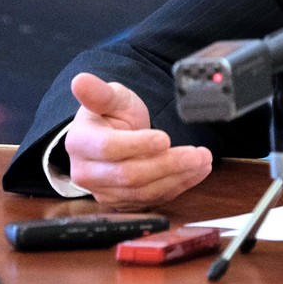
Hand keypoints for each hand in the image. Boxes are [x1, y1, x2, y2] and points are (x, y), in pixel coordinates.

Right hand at [63, 72, 212, 208]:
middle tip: (197, 154)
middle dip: (168, 164)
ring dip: (178, 176)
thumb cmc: (111, 115)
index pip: (108, 148)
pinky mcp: (123, 203)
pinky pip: (153, 199)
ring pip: (144, 191)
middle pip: (130, 174)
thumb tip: (80, 81)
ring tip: (202, 160)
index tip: (165, 138)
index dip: (138, 145)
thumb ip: (99, 92)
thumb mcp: (110, 97)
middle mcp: (86, 172)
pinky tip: (196, 171)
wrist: (113, 137)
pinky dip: (179, 186)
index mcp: (79, 142)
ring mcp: (104, 192)